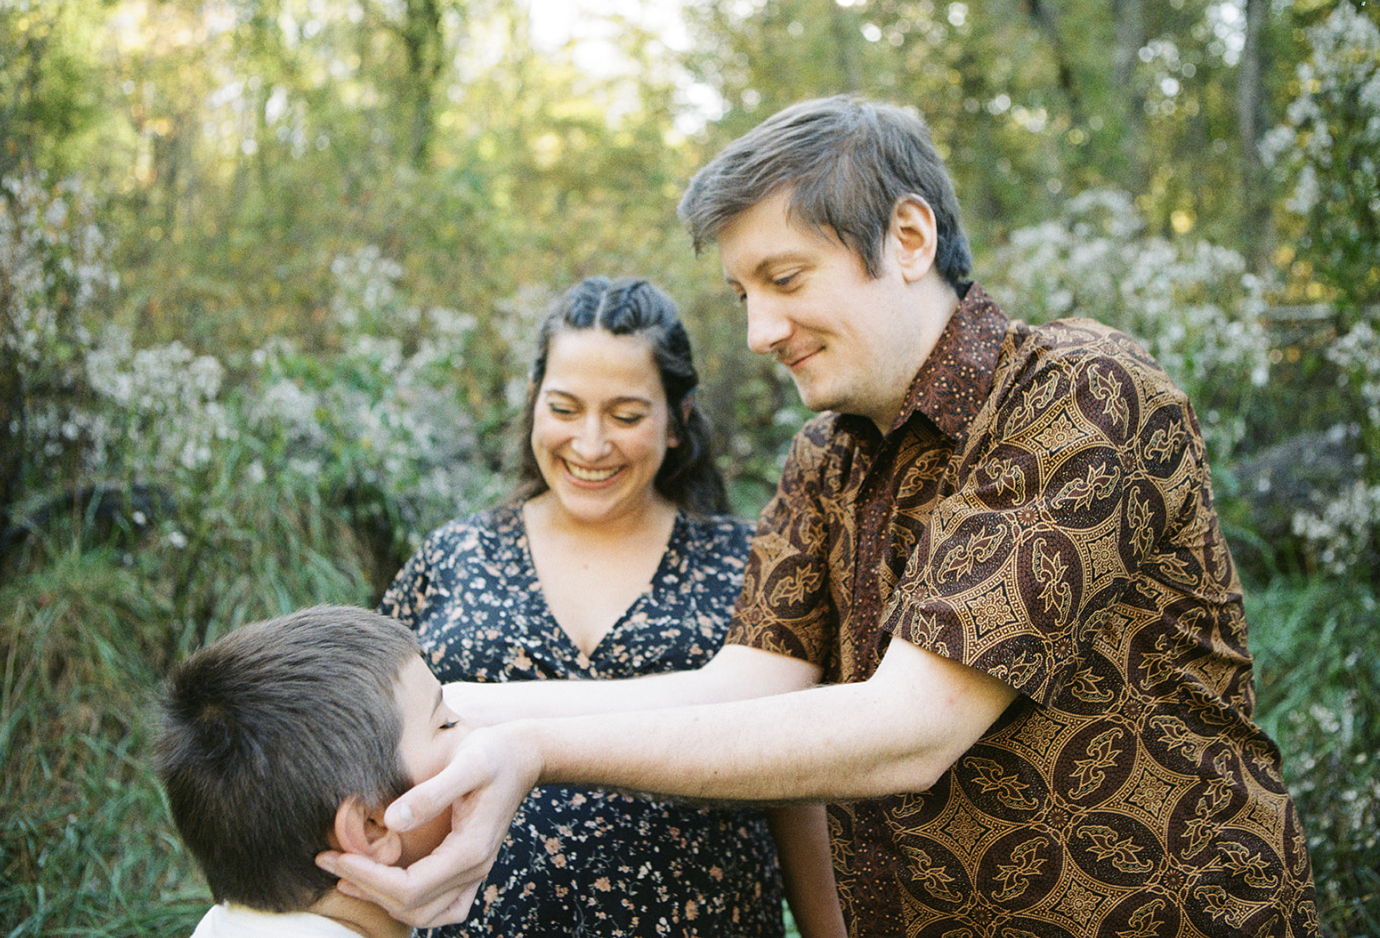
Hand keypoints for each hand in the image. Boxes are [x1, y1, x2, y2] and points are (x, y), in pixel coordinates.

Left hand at [316, 725, 541, 926]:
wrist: (523, 756)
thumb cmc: (495, 754)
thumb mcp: (466, 764)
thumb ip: (431, 794)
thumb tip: (392, 821)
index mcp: (470, 850)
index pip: (410, 887)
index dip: (368, 877)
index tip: (336, 856)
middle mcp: (474, 870)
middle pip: (412, 907)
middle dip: (366, 888)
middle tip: (329, 861)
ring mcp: (474, 874)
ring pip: (425, 915)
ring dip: (383, 903)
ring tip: (347, 878)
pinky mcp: (470, 869)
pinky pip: (440, 908)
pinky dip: (409, 906)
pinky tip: (384, 886)